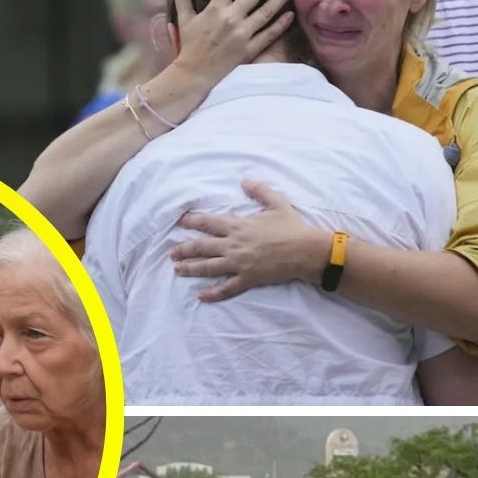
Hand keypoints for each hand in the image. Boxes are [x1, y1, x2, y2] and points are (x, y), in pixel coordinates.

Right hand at [158, 0, 293, 91]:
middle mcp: (230, 18)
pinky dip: (281, 24)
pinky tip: (290, 14)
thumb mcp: (184, 19)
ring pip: (266, 11)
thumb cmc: (189, 46)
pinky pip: (269, 34)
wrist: (194, 75)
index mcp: (214, 8)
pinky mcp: (249, 49)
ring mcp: (242, 34)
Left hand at [172, 179, 327, 300]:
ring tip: (177, 269)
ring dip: (191, 268)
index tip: (180, 221)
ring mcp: (239, 264)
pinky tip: (200, 296)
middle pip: (201, 247)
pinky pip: (226, 288)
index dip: (192, 221)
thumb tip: (245, 180)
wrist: (306, 251)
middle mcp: (233, 245)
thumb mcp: (277, 203)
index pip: (208, 222)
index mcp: (238, 226)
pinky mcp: (247, 279)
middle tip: (171, 252)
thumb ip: (259, 191)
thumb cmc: (292, 227)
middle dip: (184, 249)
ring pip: (208, 267)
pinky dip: (212, 293)